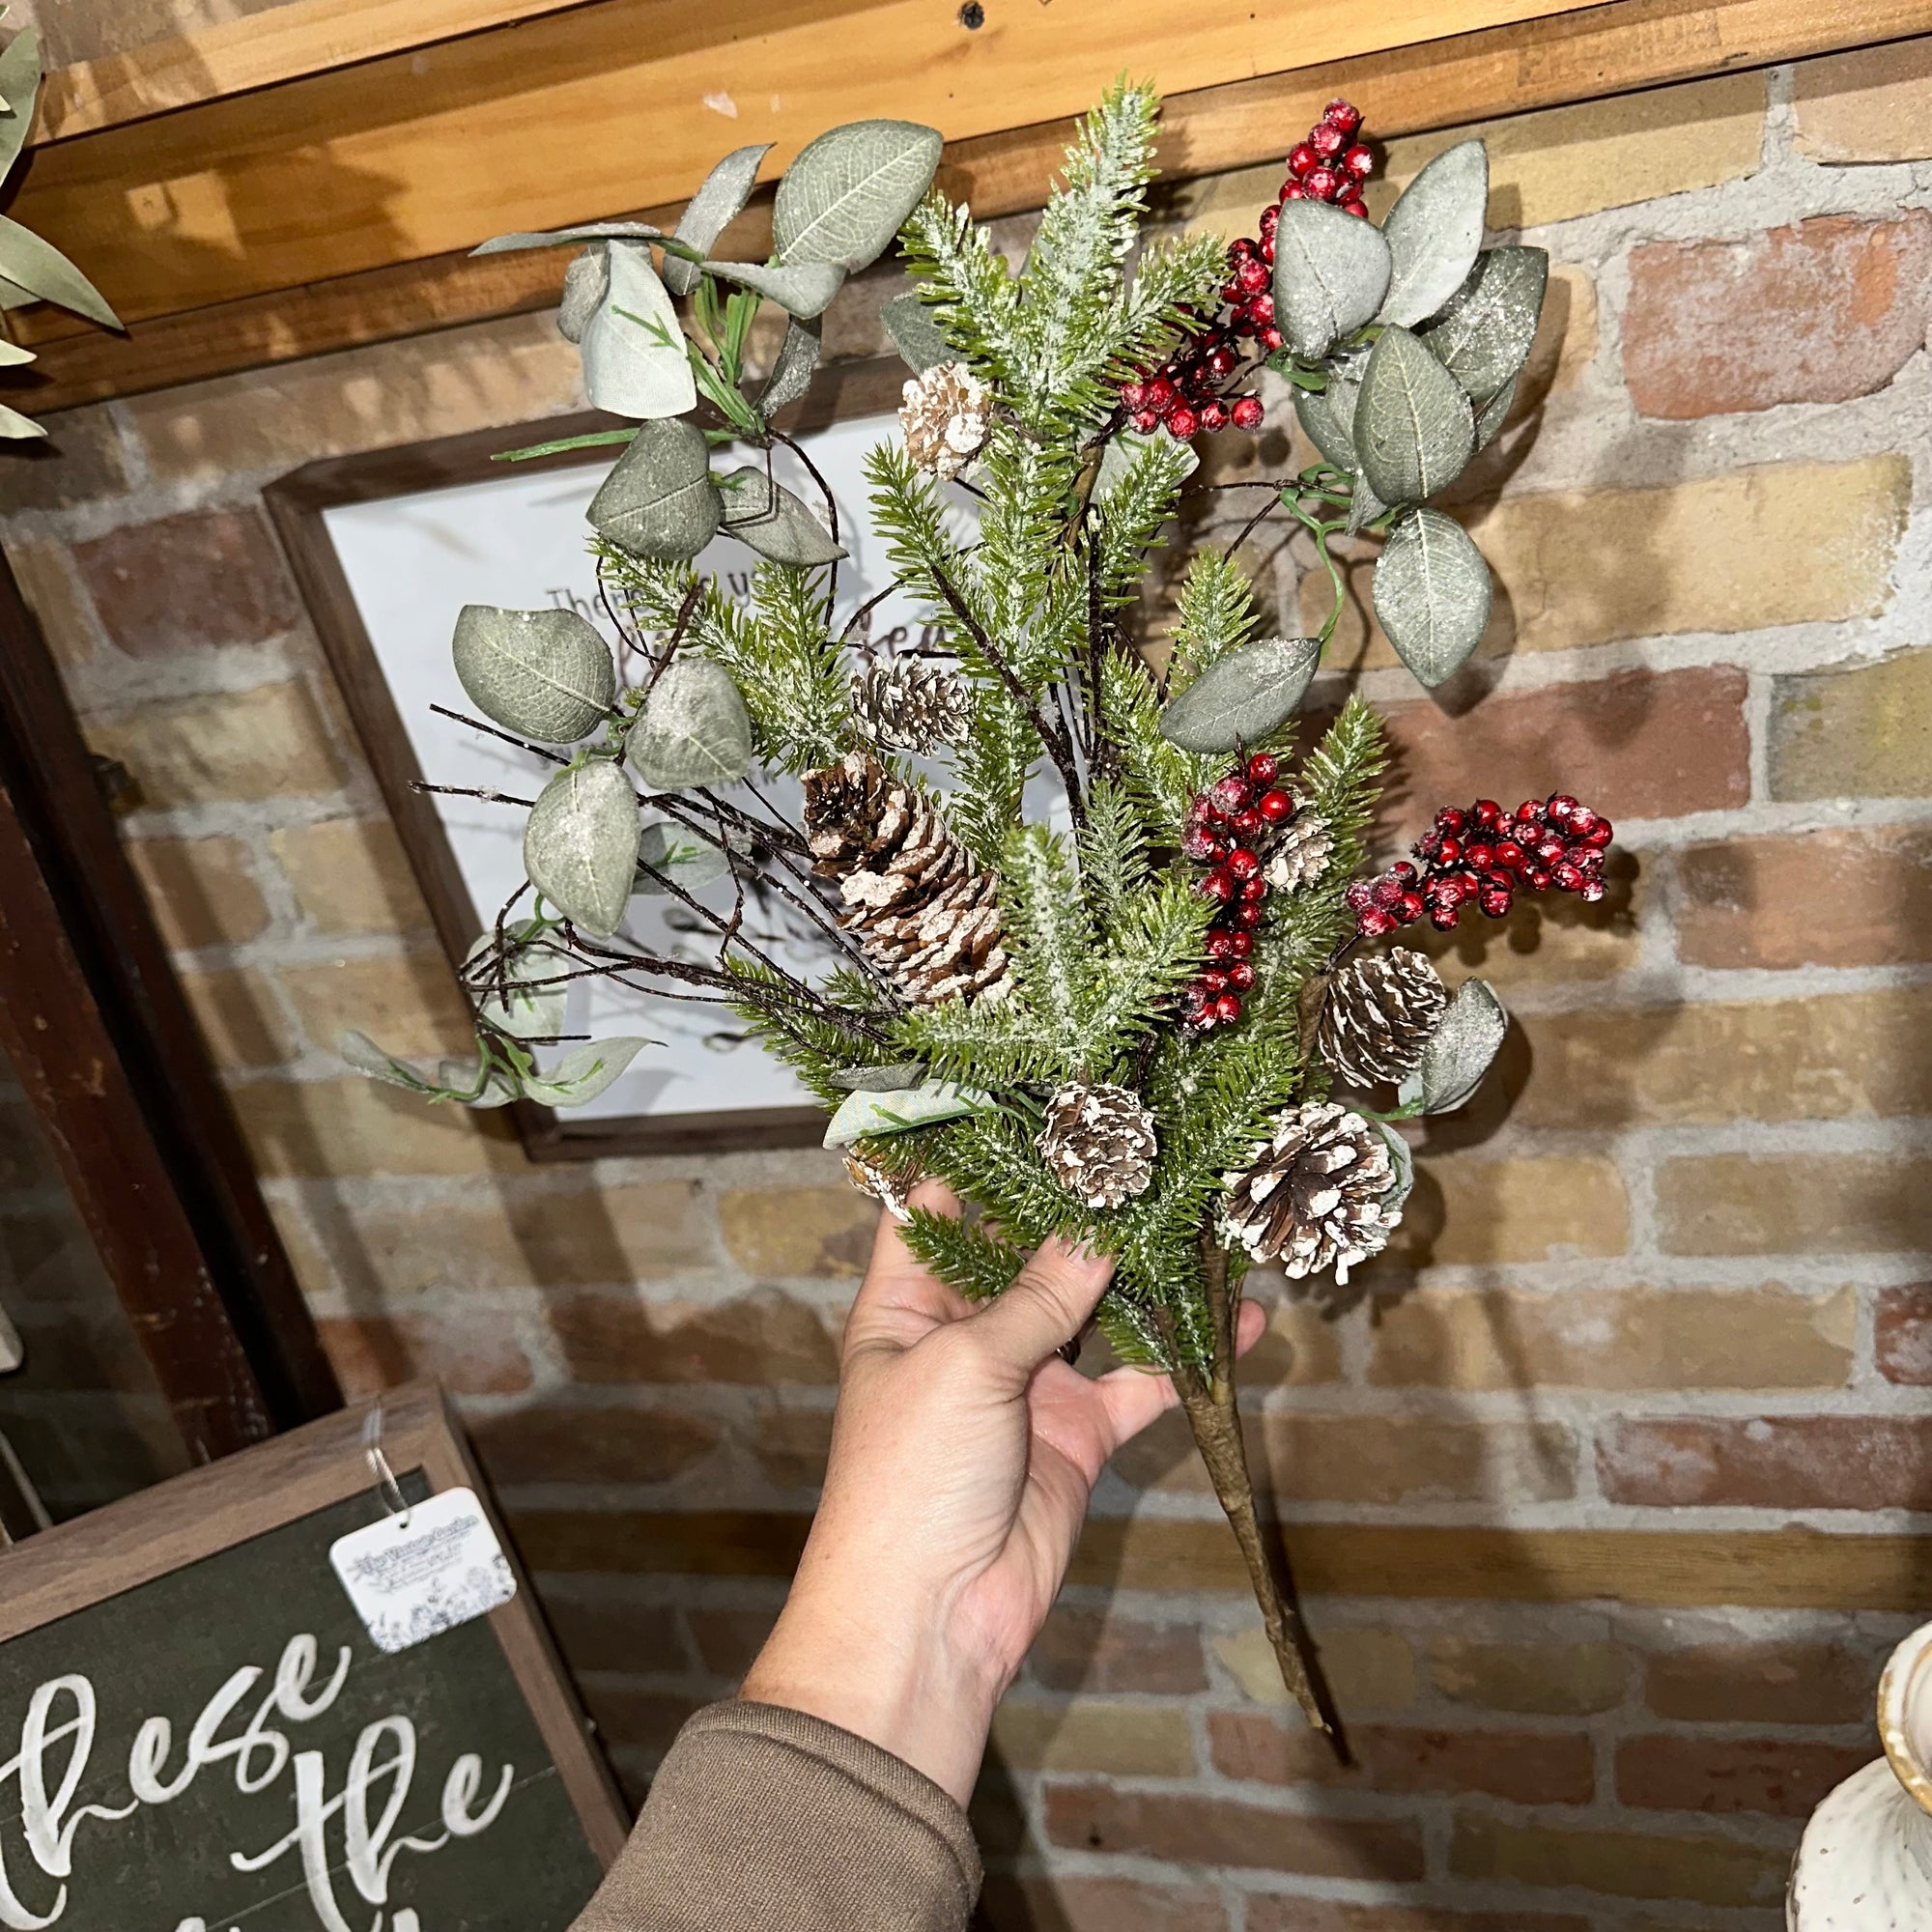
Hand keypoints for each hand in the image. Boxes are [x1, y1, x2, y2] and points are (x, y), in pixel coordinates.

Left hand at [741, 1179, 1263, 1803]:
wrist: (931, 1619)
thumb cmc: (909, 1479)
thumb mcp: (966, 1366)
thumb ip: (1038, 1297)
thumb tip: (1097, 1230)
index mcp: (908, 1304)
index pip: (934, 1208)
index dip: (974, 1157)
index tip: (1034, 1103)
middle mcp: (966, 1332)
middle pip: (1027, 1250)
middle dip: (1082, 1207)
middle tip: (1145, 1146)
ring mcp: (1027, 1381)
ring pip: (1094, 1308)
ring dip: (1143, 1272)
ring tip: (1202, 1213)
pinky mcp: (1079, 1432)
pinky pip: (1140, 1380)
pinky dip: (1186, 1355)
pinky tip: (1240, 1319)